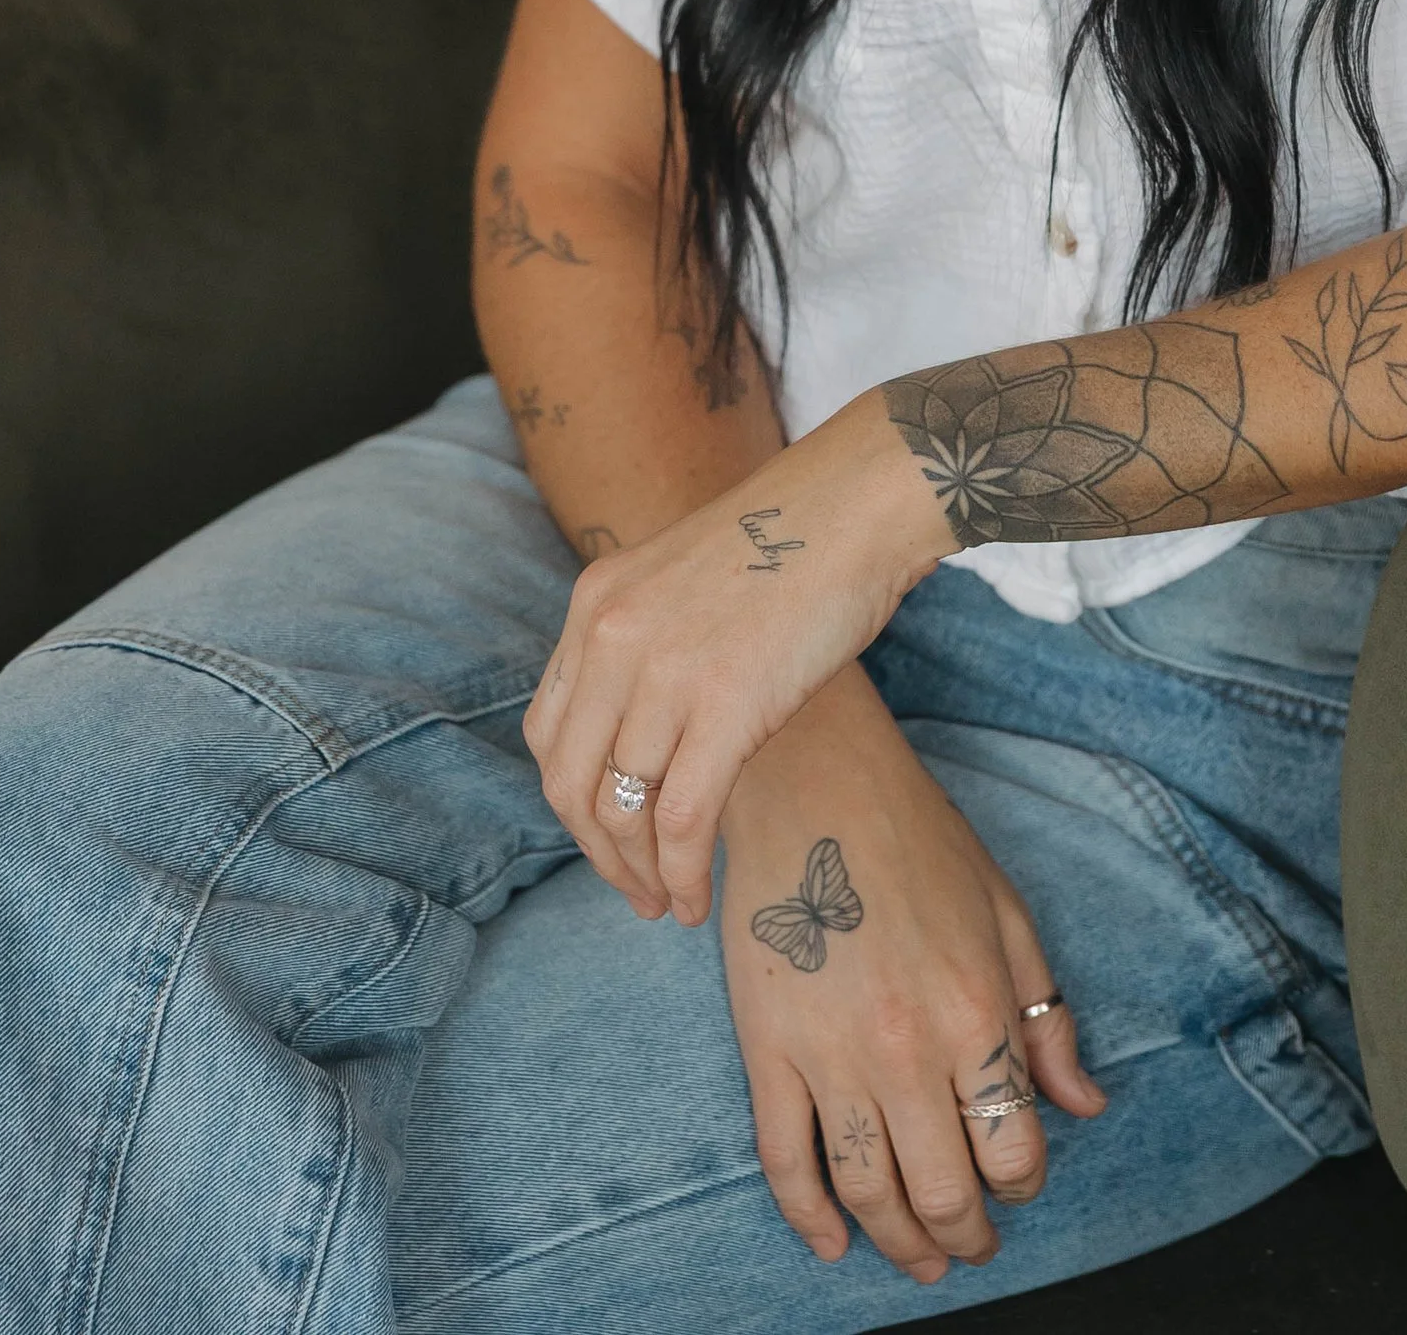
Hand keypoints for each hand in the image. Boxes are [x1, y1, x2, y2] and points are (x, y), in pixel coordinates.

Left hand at [522, 394, 945, 923]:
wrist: (859, 502)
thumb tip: (647, 741)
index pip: (547, 730)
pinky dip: (682, 875)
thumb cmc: (794, 541)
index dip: (572, 799)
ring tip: (668, 904)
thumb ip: (648, 648)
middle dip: (598, 853)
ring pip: (620, 810)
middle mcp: (610, 636)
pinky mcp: (724, 705)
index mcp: (595, 602)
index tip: (608, 834)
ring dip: (640, 874)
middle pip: (570, 780)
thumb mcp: (684, 582)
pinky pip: (681, 820)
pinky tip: (697, 900)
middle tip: (634, 890)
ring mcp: (663, 670)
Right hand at [721, 671, 1104, 1285]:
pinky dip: (808, 1217)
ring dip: (898, 1242)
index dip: (1022, 1185)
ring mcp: (830, 1054)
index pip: (1013, 1148)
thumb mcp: (1006, 914)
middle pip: (943, 1190)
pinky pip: (785, 1161)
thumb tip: (1085, 1106)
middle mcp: (906, 1047)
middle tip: (971, 1247)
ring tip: (918, 1259)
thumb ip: (1046, 1018)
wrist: (812, 780)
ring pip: (868, 1191)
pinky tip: (831, 1243)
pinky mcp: (766, 1050)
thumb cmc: (917, 838)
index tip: (1017, 1187)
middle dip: (965, 1235)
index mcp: (976, 1010)